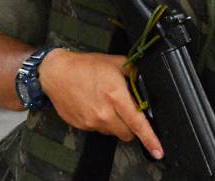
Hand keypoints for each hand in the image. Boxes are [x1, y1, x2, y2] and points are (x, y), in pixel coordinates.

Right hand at [39, 49, 163, 159]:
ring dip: (116, 124)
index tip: (158, 150)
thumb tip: (146, 81)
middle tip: (129, 112)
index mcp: (116, 96)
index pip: (137, 123)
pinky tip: (96, 106)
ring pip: (113, 132)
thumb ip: (135, 73)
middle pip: (127, 133)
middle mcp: (104, 113)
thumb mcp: (117, 63)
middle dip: (132, 127)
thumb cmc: (86, 66)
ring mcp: (91, 121)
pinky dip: (102, 122)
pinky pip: (98, 130)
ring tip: (108, 104)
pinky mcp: (81, 126)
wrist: (56, 73)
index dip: (150, 138)